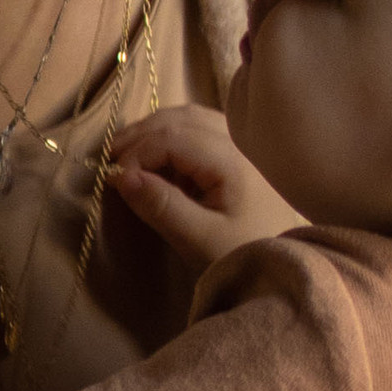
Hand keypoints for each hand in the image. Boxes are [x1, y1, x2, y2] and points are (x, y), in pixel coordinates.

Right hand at [110, 104, 298, 269]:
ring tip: (128, 156)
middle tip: (109, 160)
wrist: (281, 273)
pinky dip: (174, 137)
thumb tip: (120, 176)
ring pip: (192, 119)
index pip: (173, 137)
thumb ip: (161, 206)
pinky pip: (202, 130)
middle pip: (182, 118)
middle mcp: (242, 143)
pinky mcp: (241, 156)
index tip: (113, 180)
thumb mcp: (198, 240)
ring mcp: (243, 146)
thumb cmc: (241, 258)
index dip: (137, 153)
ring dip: (156, 132)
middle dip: (141, 135)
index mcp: (234, 161)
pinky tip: (157, 159)